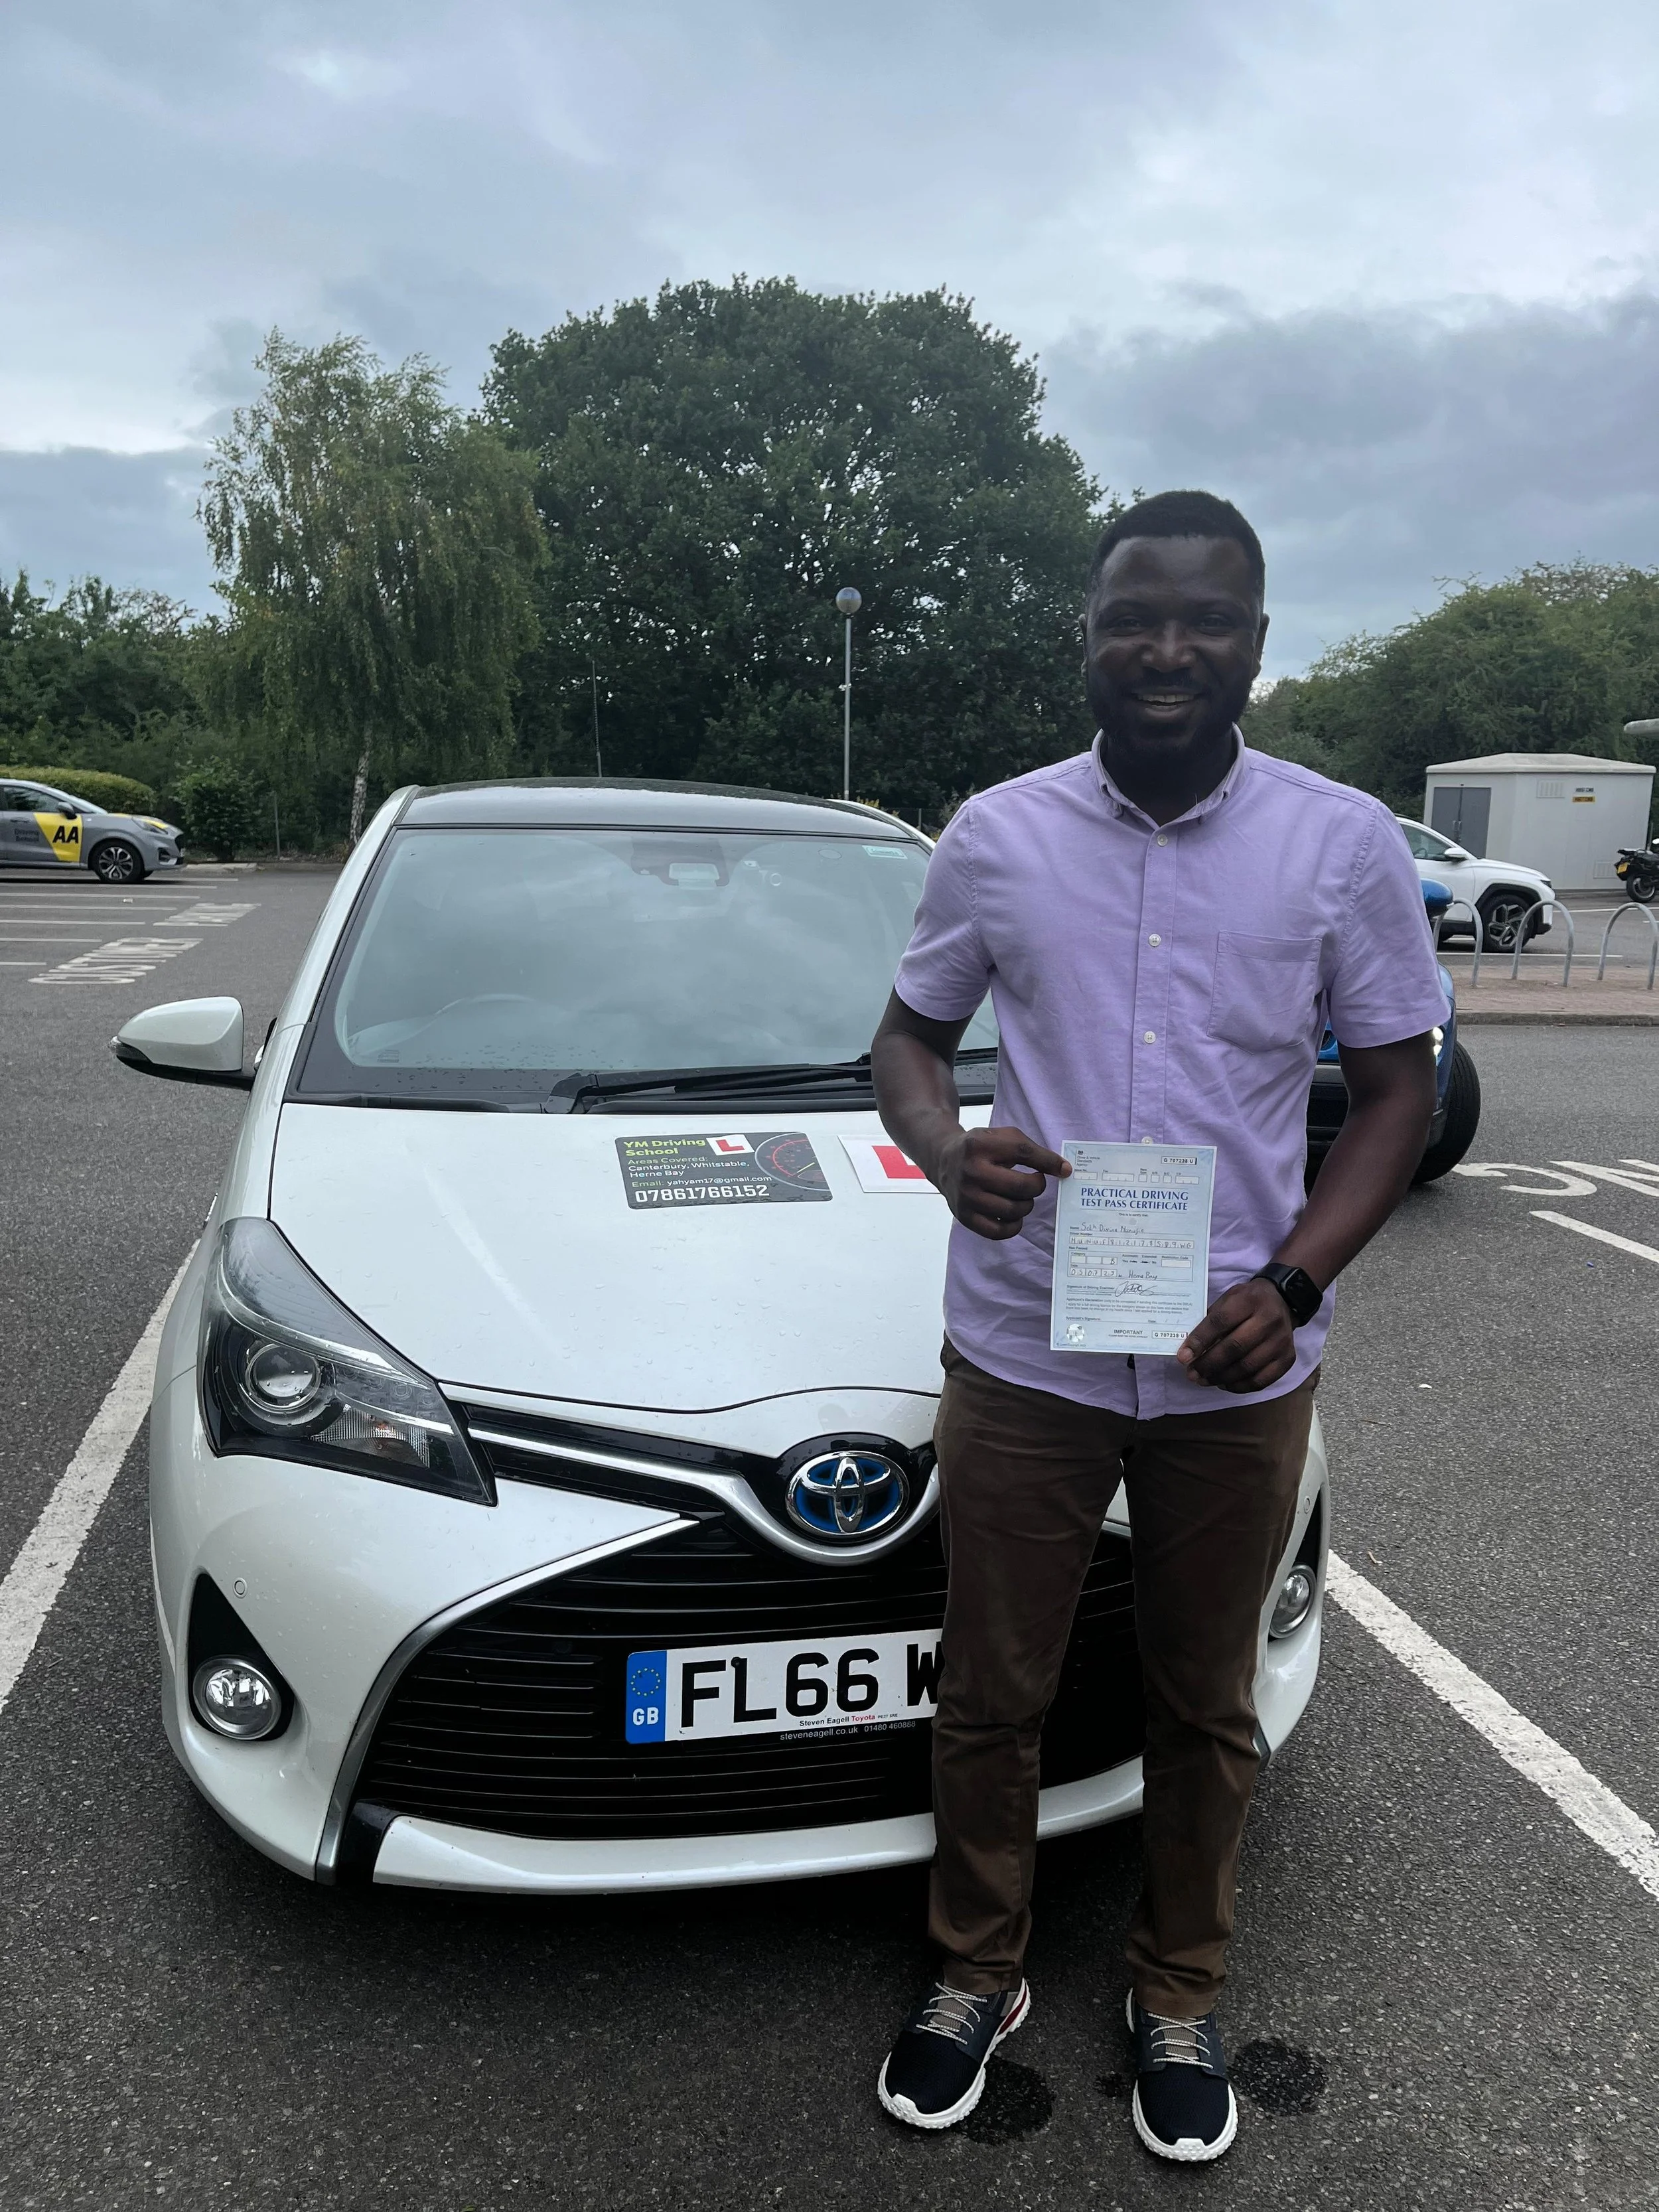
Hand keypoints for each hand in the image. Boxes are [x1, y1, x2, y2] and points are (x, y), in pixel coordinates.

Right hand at [936, 1126, 1070, 1240]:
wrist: (944, 1160)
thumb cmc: (981, 1148)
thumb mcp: (1003, 1137)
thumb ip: (1033, 1151)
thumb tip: (1065, 1171)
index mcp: (981, 1146)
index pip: (1024, 1154)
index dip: (1049, 1163)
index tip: (1063, 1170)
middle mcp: (971, 1172)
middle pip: (1021, 1187)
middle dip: (1036, 1186)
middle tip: (1033, 1183)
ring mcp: (966, 1197)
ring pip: (1013, 1211)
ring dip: (1026, 1206)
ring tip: (1021, 1197)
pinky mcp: (964, 1216)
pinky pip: (998, 1231)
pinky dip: (1014, 1226)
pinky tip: (1014, 1215)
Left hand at [1177, 1277, 1296, 1392]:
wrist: (1283, 1301)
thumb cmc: (1248, 1301)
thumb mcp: (1229, 1299)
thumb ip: (1211, 1320)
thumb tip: (1190, 1349)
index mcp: (1249, 1300)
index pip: (1220, 1322)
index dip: (1200, 1341)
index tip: (1183, 1357)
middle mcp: (1269, 1320)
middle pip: (1234, 1348)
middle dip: (1208, 1364)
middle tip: (1191, 1374)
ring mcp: (1281, 1341)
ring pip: (1247, 1367)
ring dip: (1220, 1378)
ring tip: (1204, 1380)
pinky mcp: (1287, 1358)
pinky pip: (1261, 1380)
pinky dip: (1239, 1386)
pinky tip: (1224, 1383)